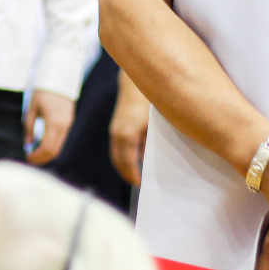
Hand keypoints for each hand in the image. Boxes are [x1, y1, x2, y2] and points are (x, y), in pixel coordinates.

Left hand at [24, 89, 73, 165]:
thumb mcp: (31, 108)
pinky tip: (42, 144)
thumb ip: (29, 126)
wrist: (58, 77)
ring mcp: (68, 124)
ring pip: (60, 146)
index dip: (37, 156)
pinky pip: (62, 139)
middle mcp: (63, 125)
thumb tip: (27, 143)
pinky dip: (52, 145)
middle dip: (42, 158)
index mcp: (53, 122)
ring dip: (47, 153)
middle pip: (54, 150)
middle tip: (30, 160)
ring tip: (34, 153)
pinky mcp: (69, 121)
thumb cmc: (42, 91)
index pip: (46, 147)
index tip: (27, 159)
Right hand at [109, 71, 148, 186]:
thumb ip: (150, 142)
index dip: (133, 174)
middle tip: (137, 182)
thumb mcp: (153, 125)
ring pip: (116, 154)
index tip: (139, 183)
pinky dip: (123, 156)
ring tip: (134, 174)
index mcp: (127, 135)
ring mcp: (115, 130)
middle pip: (119, 161)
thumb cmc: (148, 103)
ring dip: (123, 165)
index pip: (128, 162)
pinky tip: (134, 158)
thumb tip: (150, 158)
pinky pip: (116, 147)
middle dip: (127, 173)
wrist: (133, 85)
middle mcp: (117, 134)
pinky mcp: (115, 126)